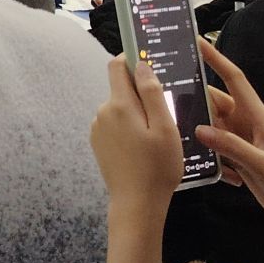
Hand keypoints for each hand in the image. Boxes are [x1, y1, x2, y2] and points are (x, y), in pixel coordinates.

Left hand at [90, 57, 182, 262]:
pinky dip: (129, 127)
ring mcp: (97, 128)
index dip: (132, 59)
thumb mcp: (165, 128)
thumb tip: (142, 65)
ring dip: (136, 112)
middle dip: (141, 93)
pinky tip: (144, 146)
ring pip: (119, 107)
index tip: (150, 64)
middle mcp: (103, 112)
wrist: (136, 203)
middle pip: (120, 88)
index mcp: (119, 105)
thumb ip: (153, 94)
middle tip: (165, 111)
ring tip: (157, 134)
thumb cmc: (157, 167)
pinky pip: (115, 124)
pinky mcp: (98, 142)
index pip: (117, 66)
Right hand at [194, 41, 263, 249]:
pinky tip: (215, 172)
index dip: (217, 59)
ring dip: (199, 132)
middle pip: (215, 103)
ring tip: (178, 134)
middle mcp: (247, 124)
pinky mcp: (237, 158)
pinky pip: (214, 149)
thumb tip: (199, 129)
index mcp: (258, 117)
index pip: (235, 80)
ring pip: (211, 126)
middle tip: (168, 98)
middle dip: (195, 100)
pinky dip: (210, 158)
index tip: (197, 42)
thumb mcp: (263, 164)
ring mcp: (241, 141)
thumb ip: (232, 147)